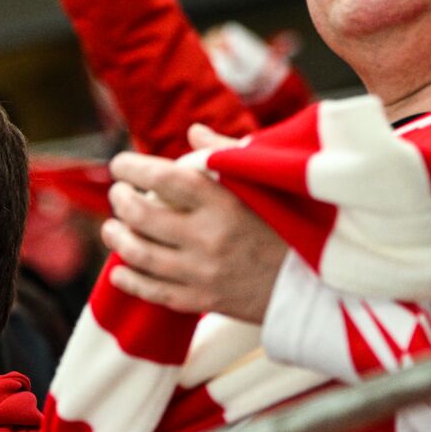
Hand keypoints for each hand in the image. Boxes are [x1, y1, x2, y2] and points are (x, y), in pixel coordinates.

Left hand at [102, 124, 285, 321]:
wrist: (319, 283)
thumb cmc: (291, 223)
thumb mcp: (264, 182)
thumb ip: (227, 153)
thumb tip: (193, 130)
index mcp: (224, 203)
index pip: (165, 179)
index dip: (134, 168)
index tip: (119, 164)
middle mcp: (209, 238)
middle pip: (143, 217)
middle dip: (121, 202)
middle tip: (117, 194)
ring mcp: (205, 273)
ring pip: (142, 256)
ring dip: (117, 239)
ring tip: (111, 228)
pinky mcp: (205, 301)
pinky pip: (156, 292)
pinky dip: (131, 281)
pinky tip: (119, 270)